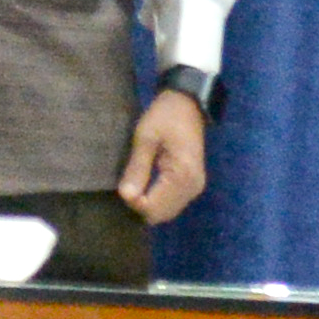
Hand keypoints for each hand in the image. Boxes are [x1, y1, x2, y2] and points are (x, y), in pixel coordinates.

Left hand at [117, 86, 209, 222]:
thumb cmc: (165, 116)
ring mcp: (194, 188)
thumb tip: (126, 196)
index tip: (123, 185)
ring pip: (166, 213)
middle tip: (128, 185)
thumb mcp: (145, 137)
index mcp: (183, 175)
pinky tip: (146, 187)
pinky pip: (172, 204)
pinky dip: (157, 201)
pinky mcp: (192, 186)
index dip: (133, 202)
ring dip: (148, 205)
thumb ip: (137, 168)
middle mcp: (192, 187)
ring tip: (135, 185)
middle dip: (140, 206)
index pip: (153, 207)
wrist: (188, 104)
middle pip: (160, 215)